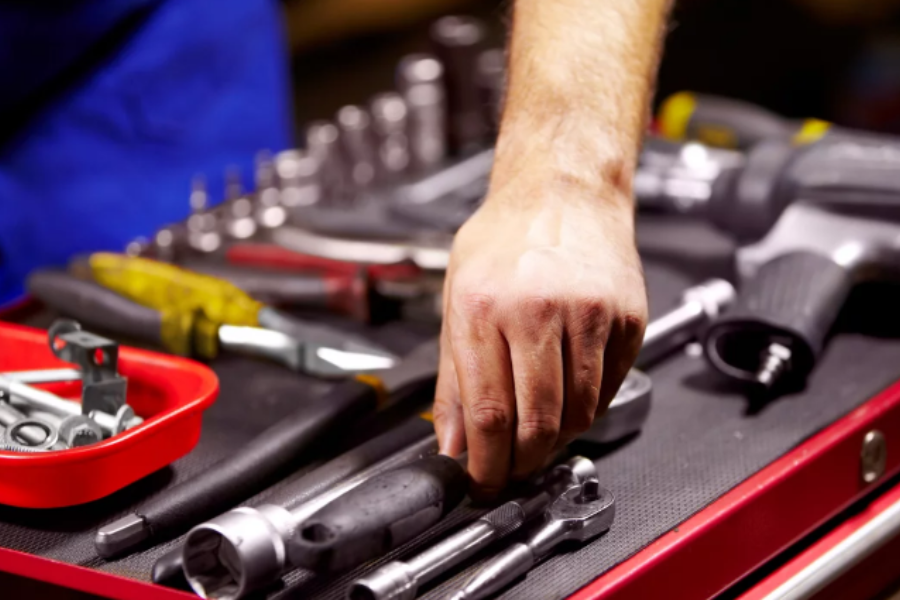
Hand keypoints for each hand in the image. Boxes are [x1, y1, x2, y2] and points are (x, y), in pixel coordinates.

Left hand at [433, 177, 647, 496]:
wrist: (564, 189)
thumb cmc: (506, 238)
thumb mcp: (457, 298)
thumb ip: (453, 377)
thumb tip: (454, 442)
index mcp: (483, 306)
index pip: (488, 413)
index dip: (487, 464)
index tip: (485, 482)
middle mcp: (537, 308)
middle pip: (537, 423)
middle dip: (522, 462)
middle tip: (513, 468)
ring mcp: (589, 312)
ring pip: (579, 413)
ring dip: (557, 438)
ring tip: (539, 431)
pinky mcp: (627, 317)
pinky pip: (610, 387)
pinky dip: (588, 406)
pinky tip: (568, 393)